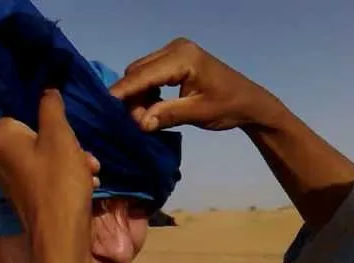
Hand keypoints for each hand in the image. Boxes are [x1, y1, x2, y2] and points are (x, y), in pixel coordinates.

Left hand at [0, 89, 99, 234]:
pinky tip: (88, 182)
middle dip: (67, 143)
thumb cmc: (59, 178)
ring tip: (92, 169)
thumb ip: (51, 106)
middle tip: (86, 153)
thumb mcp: (60, 135)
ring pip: (46, 155)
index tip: (70, 129)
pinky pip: (46, 173)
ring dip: (73, 159)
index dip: (50, 117)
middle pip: (37, 134)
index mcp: (0, 137)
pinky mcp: (24, 193)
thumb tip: (46, 88)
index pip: (22, 111)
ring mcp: (11, 177)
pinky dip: (66, 175)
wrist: (61, 232)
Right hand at [110, 38, 282, 131]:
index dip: (123, 91)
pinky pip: (150, 74)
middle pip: (138, 71)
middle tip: (137, 122)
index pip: (143, 74)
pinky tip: (153, 107)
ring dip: (138, 96)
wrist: (249, 101)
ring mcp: (174, 52)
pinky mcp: (175, 60)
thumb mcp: (197, 112)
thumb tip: (140, 123)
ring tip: (146, 118)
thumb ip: (167, 115)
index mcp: (182, 57)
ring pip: (141, 73)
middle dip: (131, 97)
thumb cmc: (227, 106)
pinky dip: (147, 91)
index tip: (105, 106)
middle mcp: (175, 48)